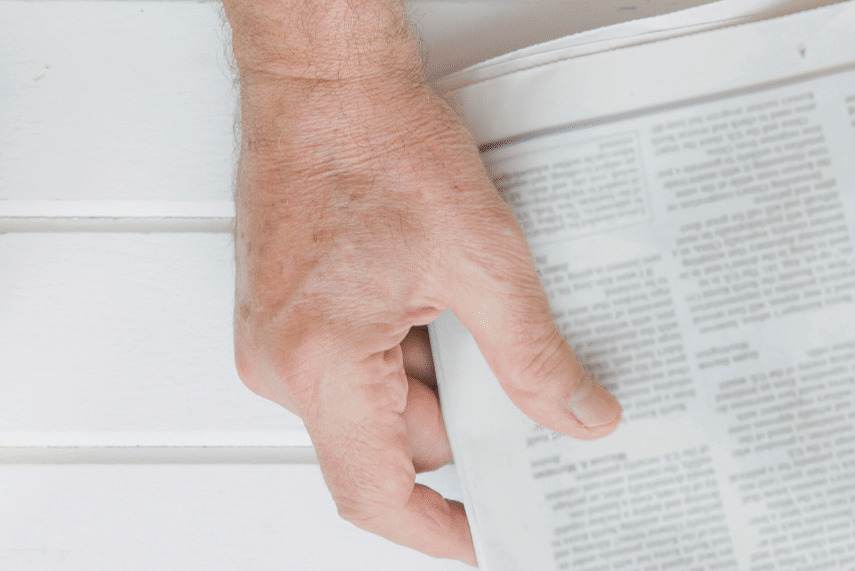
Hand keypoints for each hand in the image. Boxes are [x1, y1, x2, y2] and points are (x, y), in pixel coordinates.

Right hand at [224, 2, 622, 561]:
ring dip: (438, 379)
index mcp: (320, 364)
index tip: (491, 537)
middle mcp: (282, 362)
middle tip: (534, 404)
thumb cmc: (374, 142)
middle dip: (463, 426)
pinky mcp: (285, 312)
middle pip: (385, 444)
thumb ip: (533, 355)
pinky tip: (446, 303)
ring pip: (374, 402)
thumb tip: (577, 418)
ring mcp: (277, 337)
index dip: (440, 530)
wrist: (324, 76)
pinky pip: (354, 365)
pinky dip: (409, 350)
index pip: (375, 493)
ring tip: (482, 319)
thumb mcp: (483, 259)